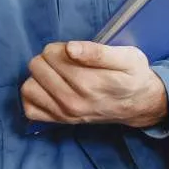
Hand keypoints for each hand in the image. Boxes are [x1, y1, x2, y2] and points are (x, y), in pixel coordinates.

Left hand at [21, 41, 167, 127]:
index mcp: (89, 83)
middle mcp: (73, 101)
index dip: (61, 47)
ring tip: (57, 74)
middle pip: (37, 66)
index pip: (52, 54)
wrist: (139, 105)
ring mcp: (64, 114)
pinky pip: (30, 108)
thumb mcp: (127, 57)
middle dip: (49, 58)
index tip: (74, 51)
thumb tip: (70, 48)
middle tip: (67, 62)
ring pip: (29, 86)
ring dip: (39, 76)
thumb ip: (97, 52)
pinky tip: (48, 89)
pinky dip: (35, 96)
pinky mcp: (59, 121)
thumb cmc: (133, 76)